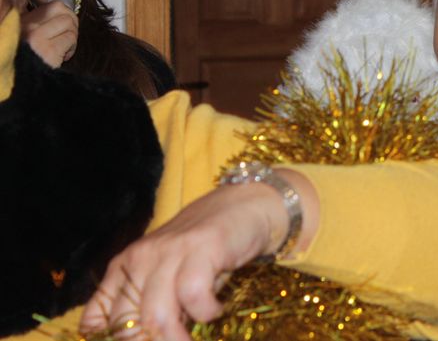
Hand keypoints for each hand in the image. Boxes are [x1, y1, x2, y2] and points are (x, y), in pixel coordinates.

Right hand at [22, 0, 77, 66]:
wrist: (23, 79)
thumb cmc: (29, 58)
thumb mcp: (27, 35)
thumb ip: (40, 23)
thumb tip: (64, 13)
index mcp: (23, 20)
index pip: (53, 5)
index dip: (65, 13)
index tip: (66, 24)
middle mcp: (28, 26)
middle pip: (62, 9)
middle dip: (71, 21)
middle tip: (69, 34)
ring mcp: (38, 36)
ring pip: (69, 23)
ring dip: (72, 36)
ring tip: (65, 48)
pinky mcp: (49, 50)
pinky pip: (71, 38)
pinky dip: (72, 47)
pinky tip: (64, 56)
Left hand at [80, 175, 307, 340]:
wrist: (247, 205)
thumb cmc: (208, 248)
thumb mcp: (171, 275)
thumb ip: (152, 304)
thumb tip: (147, 338)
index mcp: (125, 266)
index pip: (97, 318)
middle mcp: (141, 257)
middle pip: (126, 323)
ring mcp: (171, 251)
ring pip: (156, 314)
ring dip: (176, 337)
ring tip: (192, 339)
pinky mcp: (202, 247)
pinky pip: (193, 295)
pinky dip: (206, 312)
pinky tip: (217, 309)